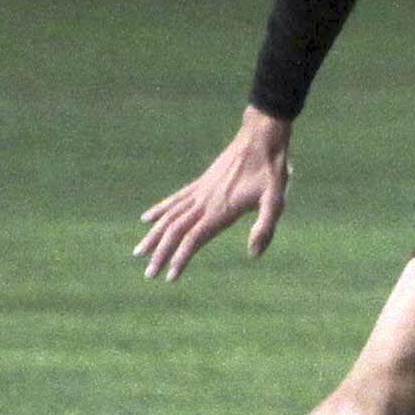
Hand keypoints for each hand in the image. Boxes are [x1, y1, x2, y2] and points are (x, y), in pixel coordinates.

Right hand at [133, 107, 292, 282]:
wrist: (261, 136)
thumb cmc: (271, 169)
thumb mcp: (276, 199)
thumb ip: (265, 226)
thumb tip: (254, 254)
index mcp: (221, 210)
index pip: (194, 239)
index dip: (181, 259)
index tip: (170, 277)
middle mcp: (205, 202)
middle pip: (175, 231)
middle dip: (161, 254)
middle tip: (149, 274)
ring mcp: (200, 191)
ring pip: (170, 216)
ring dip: (154, 236)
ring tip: (138, 252)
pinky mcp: (201, 182)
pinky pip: (175, 199)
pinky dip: (159, 210)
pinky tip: (146, 218)